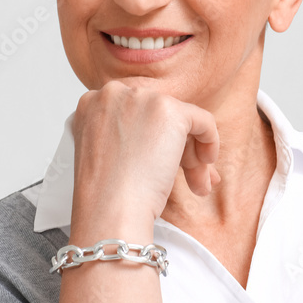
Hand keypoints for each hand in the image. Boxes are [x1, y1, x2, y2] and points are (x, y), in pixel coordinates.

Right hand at [70, 80, 220, 225]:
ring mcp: (141, 98)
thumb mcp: (104, 153)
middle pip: (158, 116)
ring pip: (180, 120)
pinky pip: (202, 120)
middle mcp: (114, 93)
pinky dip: (210, 141)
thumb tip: (157, 135)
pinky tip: (206, 164)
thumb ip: (123, 134)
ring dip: (191, 153)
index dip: (152, 140)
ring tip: (199, 182)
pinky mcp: (169, 109)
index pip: (136, 114)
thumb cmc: (105, 194)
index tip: (161, 163)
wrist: (109, 209)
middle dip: (176, 147)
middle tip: (188, 176)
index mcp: (92, 103)